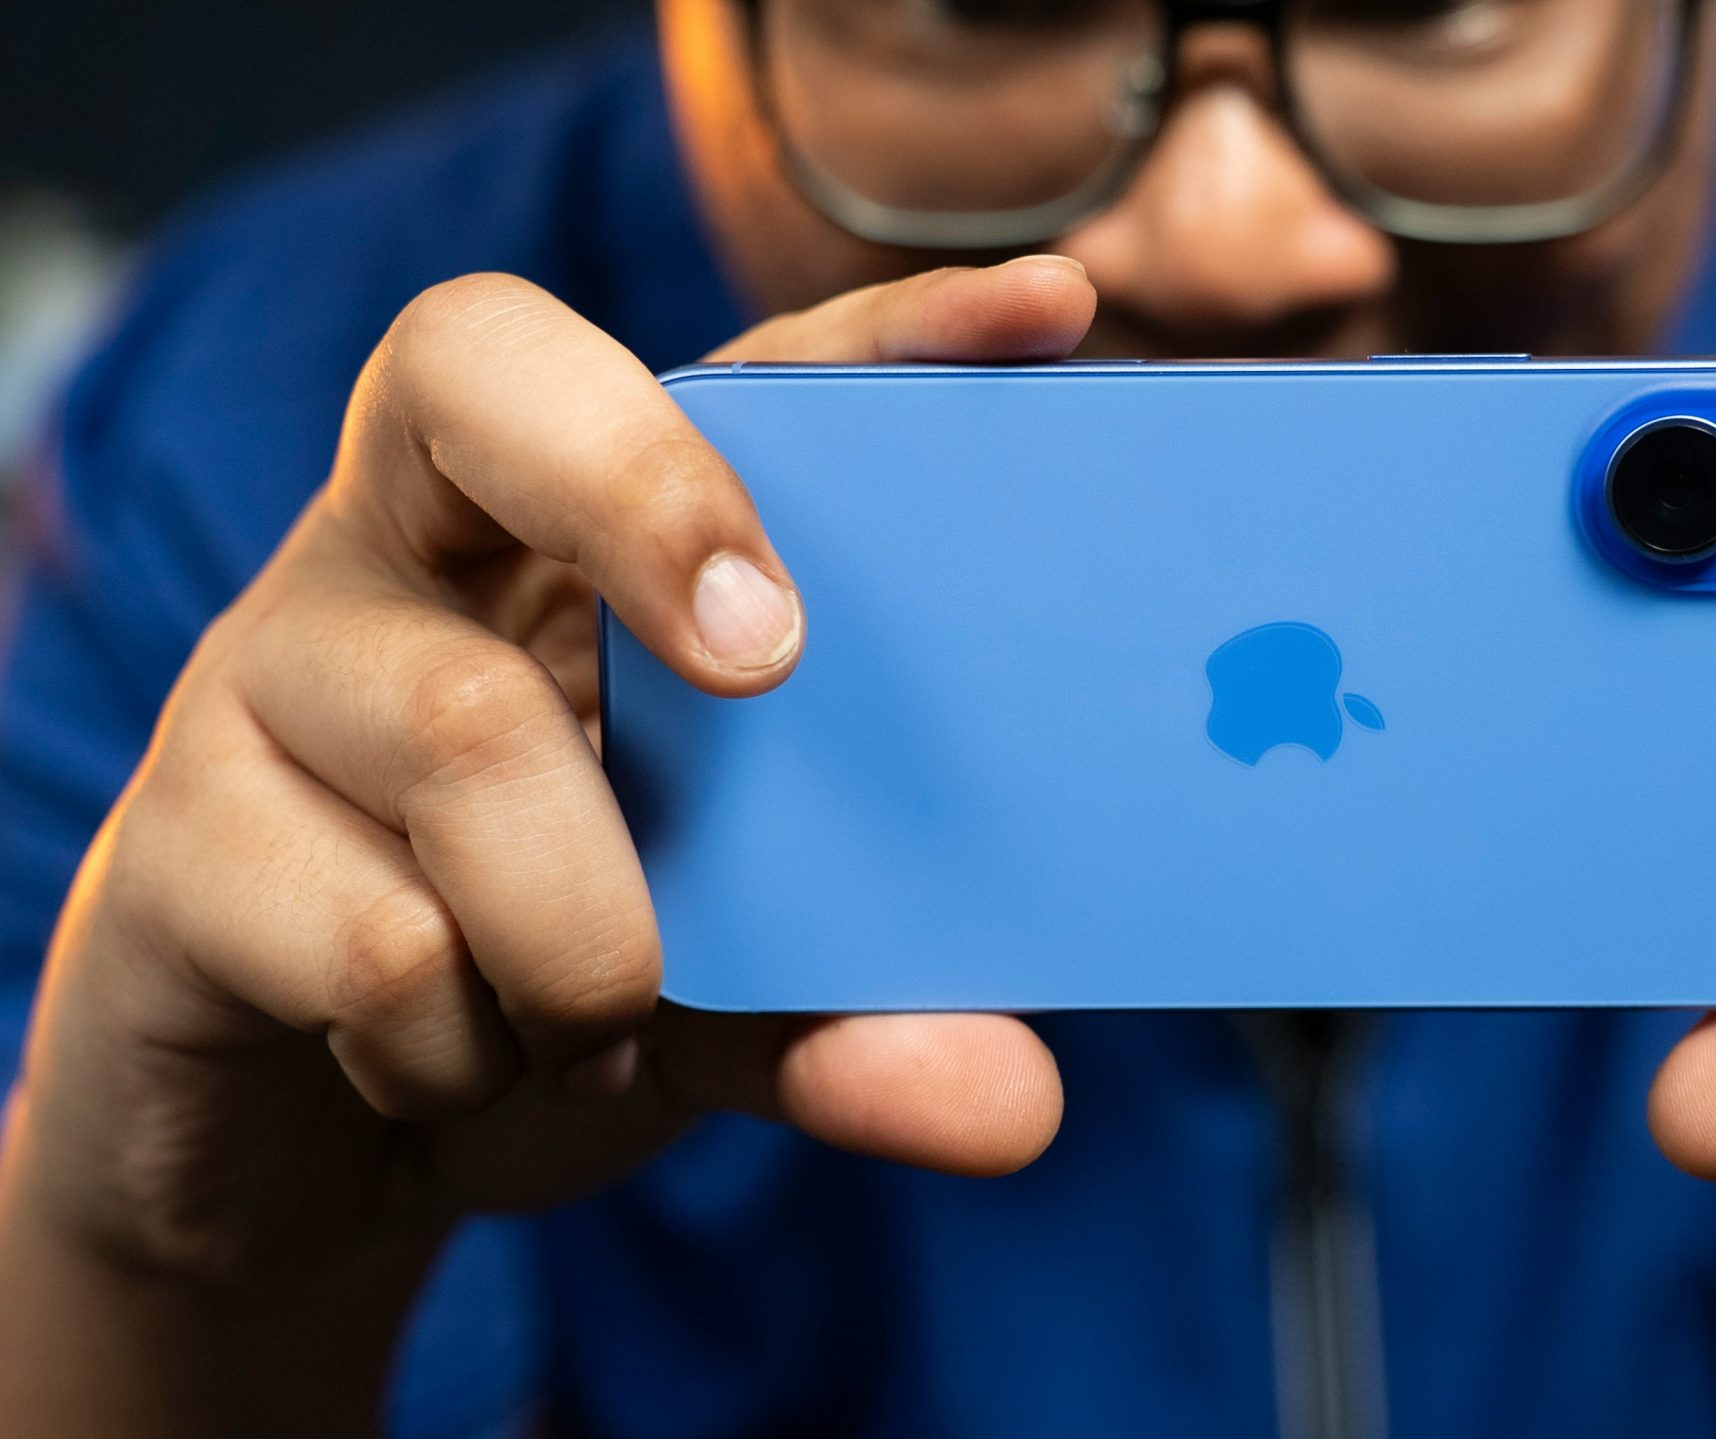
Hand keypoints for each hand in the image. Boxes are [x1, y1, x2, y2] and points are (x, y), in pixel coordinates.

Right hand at [0, 257, 1093, 1431]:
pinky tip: (457, 1066)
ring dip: (592, 935)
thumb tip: (1013, 1101)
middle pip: (475, 367)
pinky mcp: (178, 842)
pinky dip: (466, 1046)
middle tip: (768, 656)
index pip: (732, 372)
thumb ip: (860, 1020)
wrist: (301, 1149)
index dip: (881, 332)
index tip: (1050, 314)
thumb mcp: (730, 997)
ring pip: (463, 728)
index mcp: (581, 546)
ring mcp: (274, 673)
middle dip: (646, 487)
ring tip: (607, 1025)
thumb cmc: (543, 986)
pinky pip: (374, 934)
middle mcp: (414, 552)